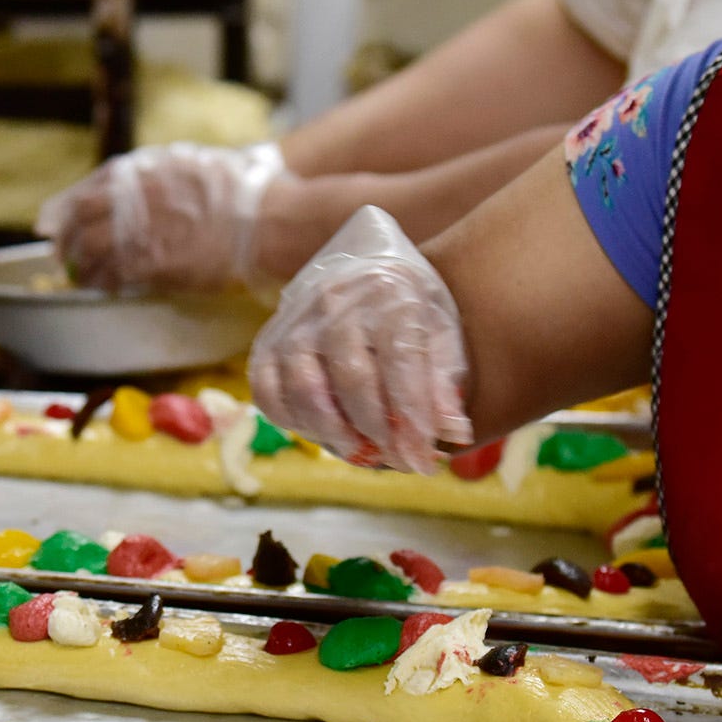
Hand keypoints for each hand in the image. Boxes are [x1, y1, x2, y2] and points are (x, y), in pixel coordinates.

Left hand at [35, 142, 284, 293]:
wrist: (264, 220)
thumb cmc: (240, 190)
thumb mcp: (192, 163)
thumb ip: (158, 172)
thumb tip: (132, 182)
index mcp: (143, 171)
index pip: (87, 189)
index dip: (64, 208)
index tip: (51, 220)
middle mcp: (134, 198)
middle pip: (81, 220)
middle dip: (65, 238)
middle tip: (60, 253)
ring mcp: (141, 232)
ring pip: (90, 250)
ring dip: (79, 265)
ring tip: (78, 275)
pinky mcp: (152, 264)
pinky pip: (113, 275)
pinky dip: (102, 282)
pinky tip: (103, 286)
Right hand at [246, 206, 473, 474]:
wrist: (357, 258)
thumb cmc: (406, 303)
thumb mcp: (440, 328)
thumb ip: (446, 381)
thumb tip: (454, 434)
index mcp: (388, 293)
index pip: (401, 362)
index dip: (413, 418)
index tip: (426, 460)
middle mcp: (336, 302)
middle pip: (352, 380)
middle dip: (379, 434)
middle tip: (401, 463)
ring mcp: (295, 322)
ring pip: (305, 390)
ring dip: (336, 435)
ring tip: (365, 454)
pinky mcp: (267, 342)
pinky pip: (268, 393)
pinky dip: (295, 423)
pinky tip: (324, 433)